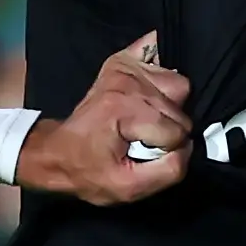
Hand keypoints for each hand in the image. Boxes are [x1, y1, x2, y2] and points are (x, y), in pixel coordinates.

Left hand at [14, 31, 193, 205]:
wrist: (57, 152)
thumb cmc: (88, 172)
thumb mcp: (127, 188)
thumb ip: (167, 171)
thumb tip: (188, 148)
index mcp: (124, 110)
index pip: (177, 131)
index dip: (168, 150)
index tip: (143, 155)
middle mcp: (127, 82)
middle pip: (181, 105)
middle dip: (170, 128)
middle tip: (143, 139)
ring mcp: (125, 67)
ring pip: (178, 84)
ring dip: (170, 105)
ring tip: (145, 119)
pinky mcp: (124, 59)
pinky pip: (162, 57)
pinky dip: (162, 75)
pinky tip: (149, 94)